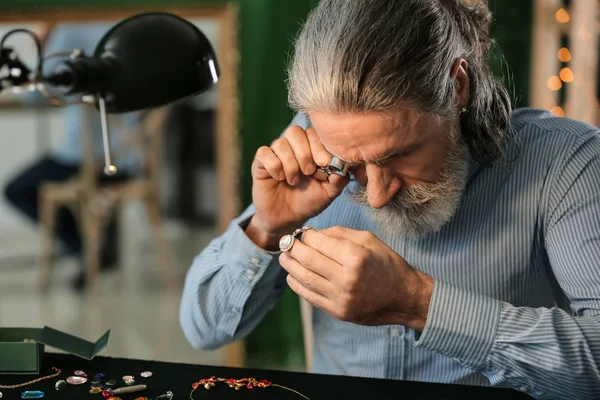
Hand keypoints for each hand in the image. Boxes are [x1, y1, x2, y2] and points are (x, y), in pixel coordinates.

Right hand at [248, 125, 349, 248]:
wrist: (286, 220)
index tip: (323, 163)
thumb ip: (339, 180)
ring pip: (280, 143)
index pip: (313, 132)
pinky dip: (274, 166)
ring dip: (290, 164)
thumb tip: (343, 166)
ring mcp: (275, 154)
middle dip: (304, 153)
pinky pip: (264, 153)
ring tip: (294, 181)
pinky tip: (279, 178)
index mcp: (310, 149)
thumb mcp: (328, 193)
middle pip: (294, 131)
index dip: (318, 145)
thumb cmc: (308, 202)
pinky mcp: (260, 163)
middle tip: (308, 172)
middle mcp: (292, 147)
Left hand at [279, 226, 433, 329]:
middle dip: (292, 248)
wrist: (402, 296)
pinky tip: (292, 275)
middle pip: (307, 259)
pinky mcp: (338, 312)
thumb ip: (338, 233)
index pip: (318, 242)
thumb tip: (311, 234)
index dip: (306, 236)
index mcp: (355, 256)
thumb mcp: (367, 240)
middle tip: (287, 243)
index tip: (303, 233)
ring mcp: (341, 298)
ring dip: (290, 266)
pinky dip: (296, 284)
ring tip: (285, 257)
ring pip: (304, 278)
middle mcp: (347, 278)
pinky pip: (309, 296)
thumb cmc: (385, 263)